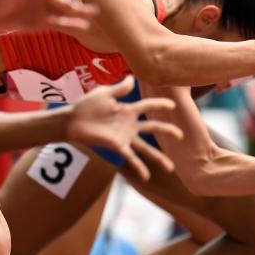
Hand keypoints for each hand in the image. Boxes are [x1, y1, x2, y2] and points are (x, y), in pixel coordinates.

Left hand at [0, 0, 98, 36]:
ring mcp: (45, 12)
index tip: (71, 4)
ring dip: (77, 18)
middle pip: (65, 5)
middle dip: (79, 8)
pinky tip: (81, 28)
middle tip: (96, 10)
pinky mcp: (42, 24)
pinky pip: (58, 25)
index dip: (64, 0)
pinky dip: (69, 26)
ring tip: (91, 21)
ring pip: (64, 16)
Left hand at [65, 76, 183, 180]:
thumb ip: (119, 89)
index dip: (160, 104)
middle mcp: (129, 125)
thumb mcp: (104, 93)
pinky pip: (130, 157)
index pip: (148, 106)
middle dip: (167, 130)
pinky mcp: (116, 146)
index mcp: (127, 110)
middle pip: (153, 128)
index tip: (173, 105)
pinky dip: (139, 167)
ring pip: (145, 147)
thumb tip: (131, 78)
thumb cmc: (86, 105)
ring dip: (158, 157)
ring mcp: (124, 137)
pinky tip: (147, 177)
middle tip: (181, 136)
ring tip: (171, 167)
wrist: (72, 120)